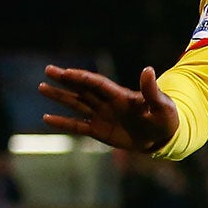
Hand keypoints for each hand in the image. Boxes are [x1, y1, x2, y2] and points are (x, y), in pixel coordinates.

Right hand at [39, 64, 178, 152]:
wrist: (164, 137)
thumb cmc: (166, 118)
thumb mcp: (162, 105)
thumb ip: (152, 90)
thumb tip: (148, 69)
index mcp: (121, 95)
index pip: (98, 84)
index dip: (83, 78)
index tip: (67, 72)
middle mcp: (107, 103)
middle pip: (83, 89)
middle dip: (66, 80)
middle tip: (48, 70)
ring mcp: (102, 116)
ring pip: (77, 104)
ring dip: (60, 97)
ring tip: (41, 87)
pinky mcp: (99, 131)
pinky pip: (78, 126)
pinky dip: (63, 123)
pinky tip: (46, 118)